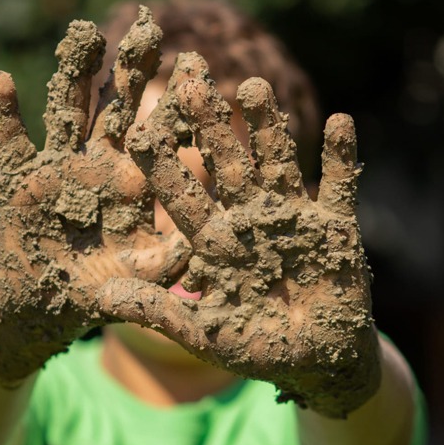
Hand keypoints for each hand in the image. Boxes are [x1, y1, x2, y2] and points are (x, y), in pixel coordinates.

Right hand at [0, 7, 198, 384]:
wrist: (43, 301)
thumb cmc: (100, 289)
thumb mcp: (140, 277)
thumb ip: (169, 263)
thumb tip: (203, 248)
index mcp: (135, 179)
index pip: (161, 131)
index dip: (178, 99)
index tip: (197, 61)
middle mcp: (99, 161)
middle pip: (119, 107)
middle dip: (132, 70)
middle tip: (148, 26)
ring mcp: (59, 164)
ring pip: (68, 110)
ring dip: (74, 73)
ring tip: (84, 30)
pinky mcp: (19, 177)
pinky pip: (10, 141)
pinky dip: (3, 114)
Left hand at [98, 76, 380, 417]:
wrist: (318, 361)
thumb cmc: (256, 347)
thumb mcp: (203, 333)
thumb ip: (158, 312)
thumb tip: (102, 297)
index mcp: (215, 240)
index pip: (183, 196)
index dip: (163, 165)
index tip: (138, 131)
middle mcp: (250, 218)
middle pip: (228, 164)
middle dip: (211, 127)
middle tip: (190, 83)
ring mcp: (293, 217)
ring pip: (277, 163)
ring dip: (267, 128)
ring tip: (252, 85)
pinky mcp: (336, 226)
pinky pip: (340, 186)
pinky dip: (341, 157)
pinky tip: (340, 121)